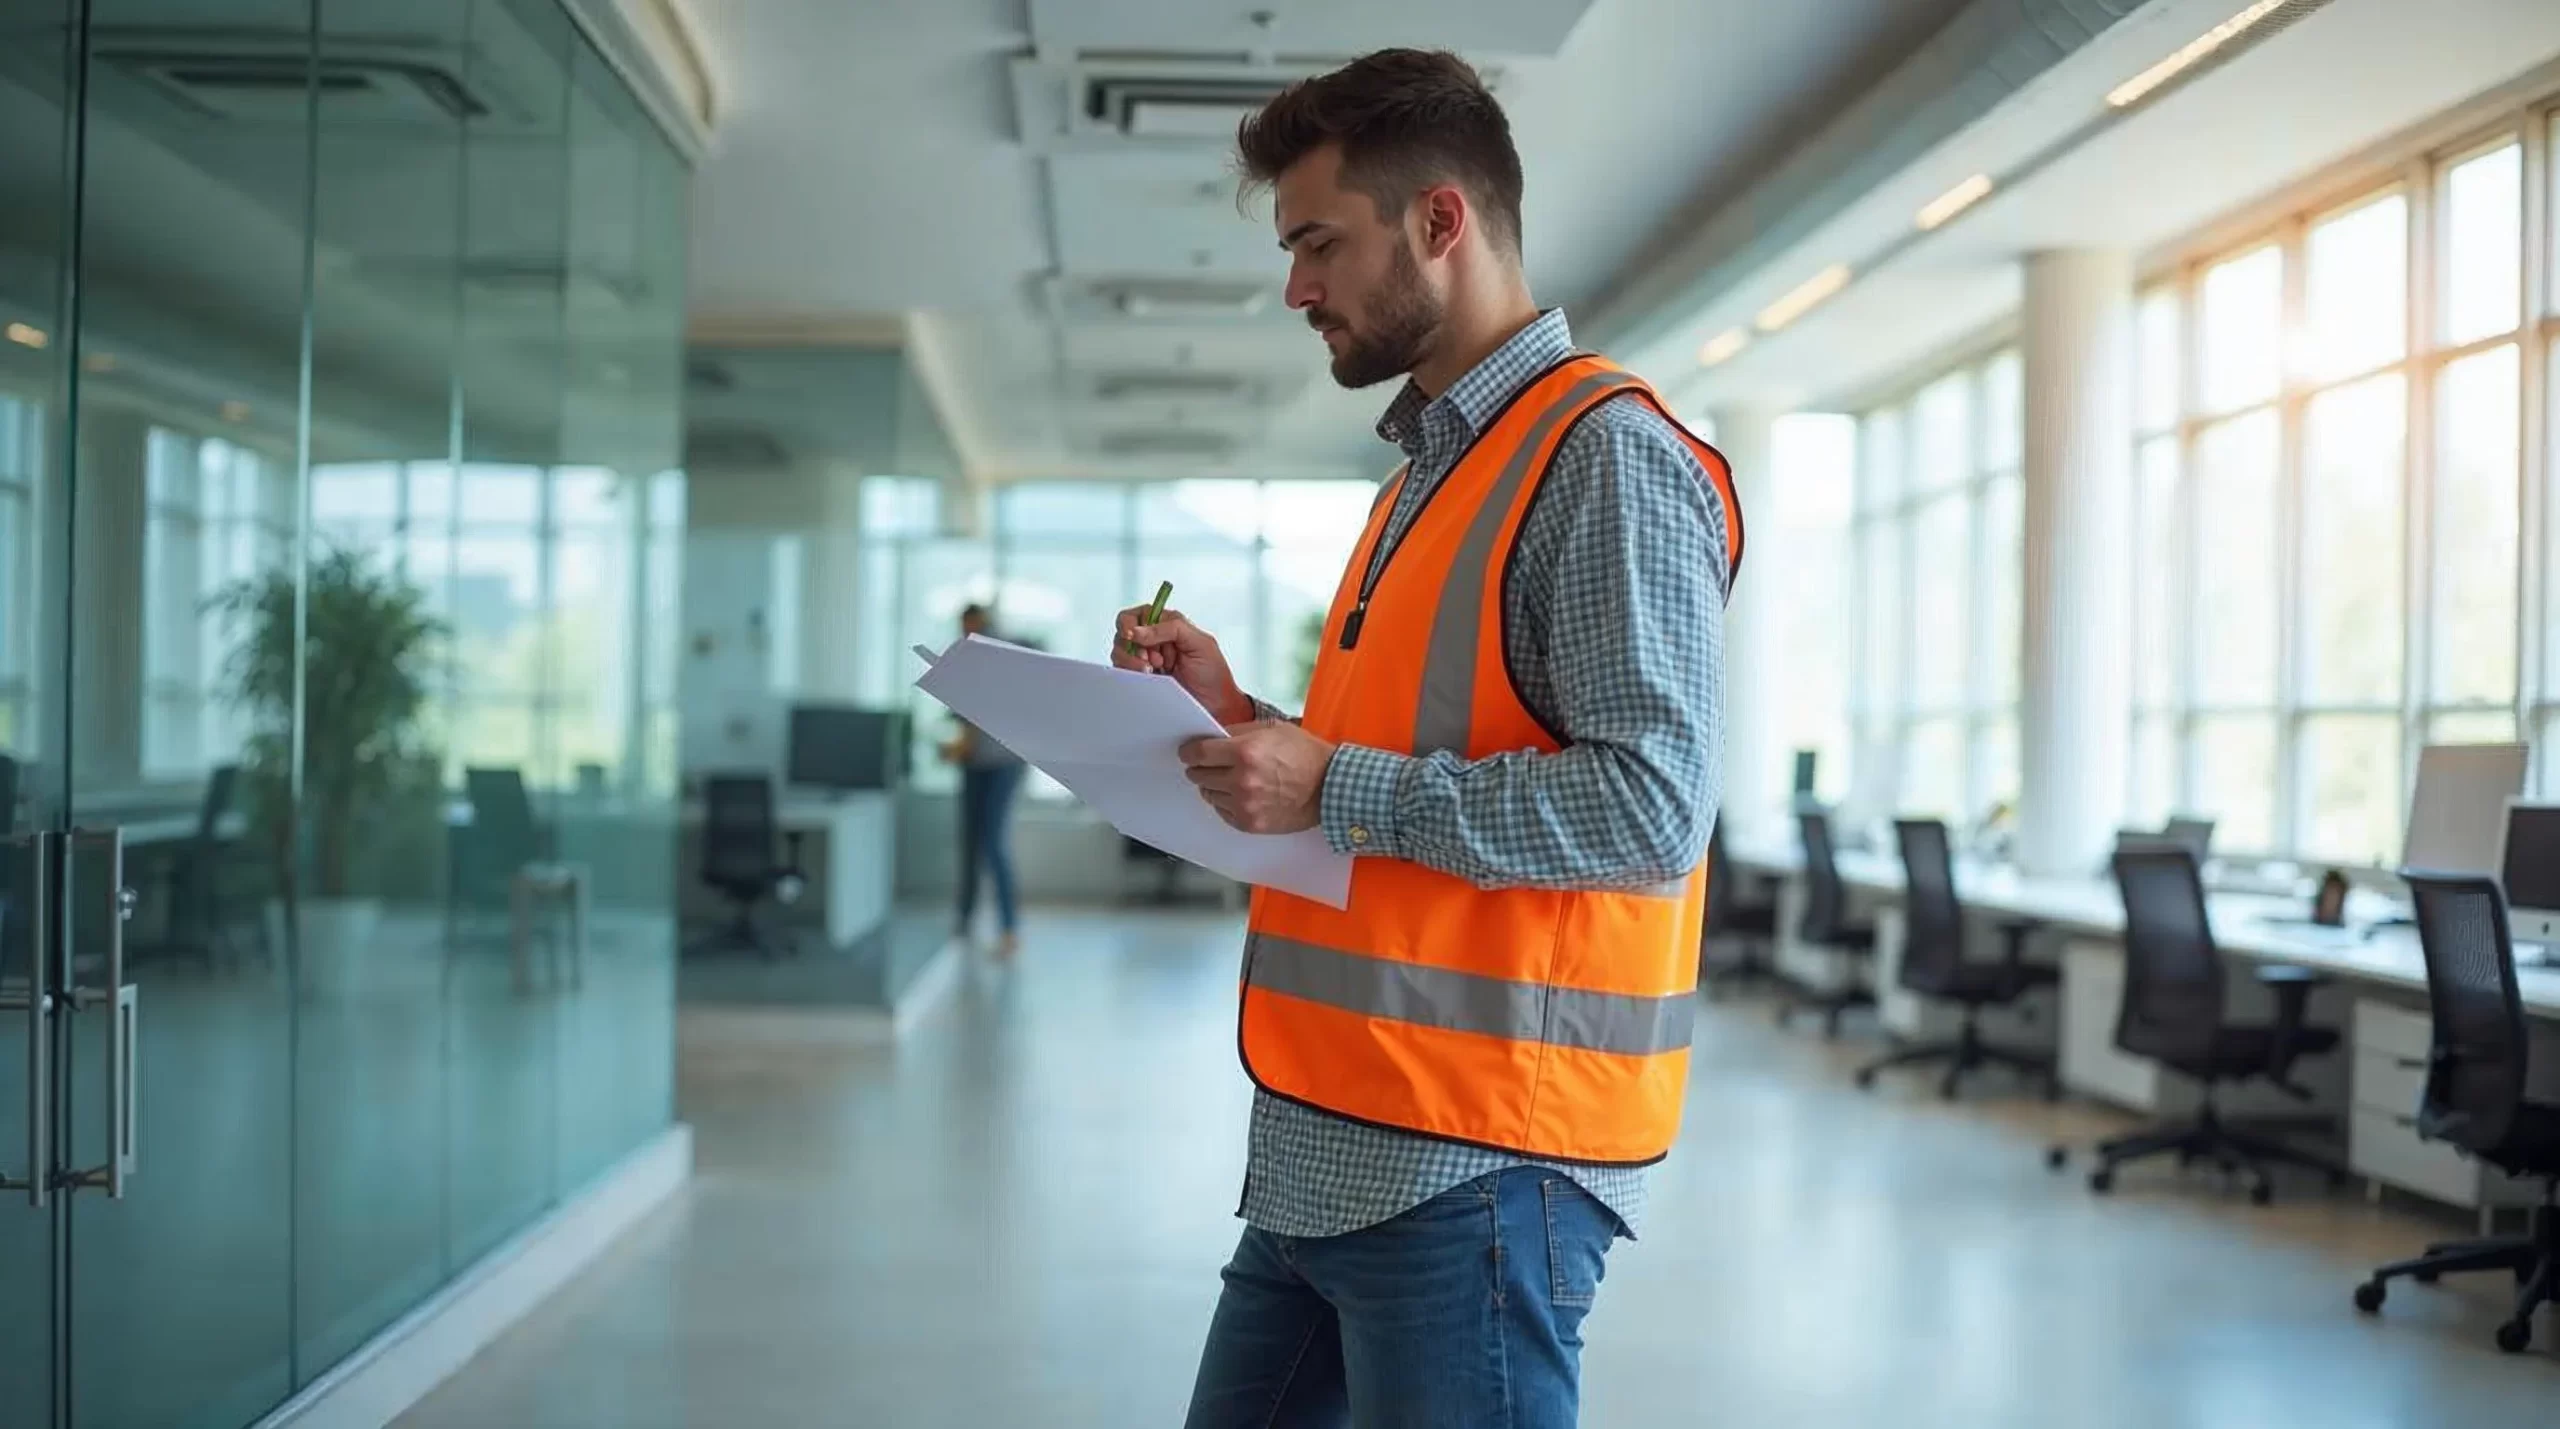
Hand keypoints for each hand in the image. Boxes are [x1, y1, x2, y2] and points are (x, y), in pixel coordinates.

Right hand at [1114, 605, 1249, 724]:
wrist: (1216, 707)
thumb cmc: (1213, 675)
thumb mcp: (1200, 643)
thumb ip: (1171, 628)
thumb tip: (1137, 631)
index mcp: (1168, 626)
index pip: (1138, 615)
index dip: (1131, 623)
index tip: (1132, 635)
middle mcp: (1154, 642)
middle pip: (1123, 633)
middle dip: (1133, 645)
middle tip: (1151, 659)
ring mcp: (1146, 662)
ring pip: (1119, 652)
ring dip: (1131, 661)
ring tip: (1152, 671)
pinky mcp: (1141, 680)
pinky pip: (1122, 673)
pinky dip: (1129, 674)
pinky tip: (1147, 679)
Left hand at [1180, 721, 1335, 834]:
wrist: (1330, 787)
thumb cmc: (1305, 755)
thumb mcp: (1273, 729)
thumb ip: (1239, 732)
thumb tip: (1213, 737)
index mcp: (1245, 752)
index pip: (1198, 753)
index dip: (1189, 752)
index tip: (1188, 752)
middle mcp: (1241, 780)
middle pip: (1198, 775)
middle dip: (1201, 768)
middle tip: (1211, 765)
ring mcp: (1245, 805)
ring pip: (1208, 795)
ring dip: (1214, 786)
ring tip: (1232, 780)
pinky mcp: (1250, 824)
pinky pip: (1222, 812)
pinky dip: (1226, 803)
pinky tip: (1241, 795)